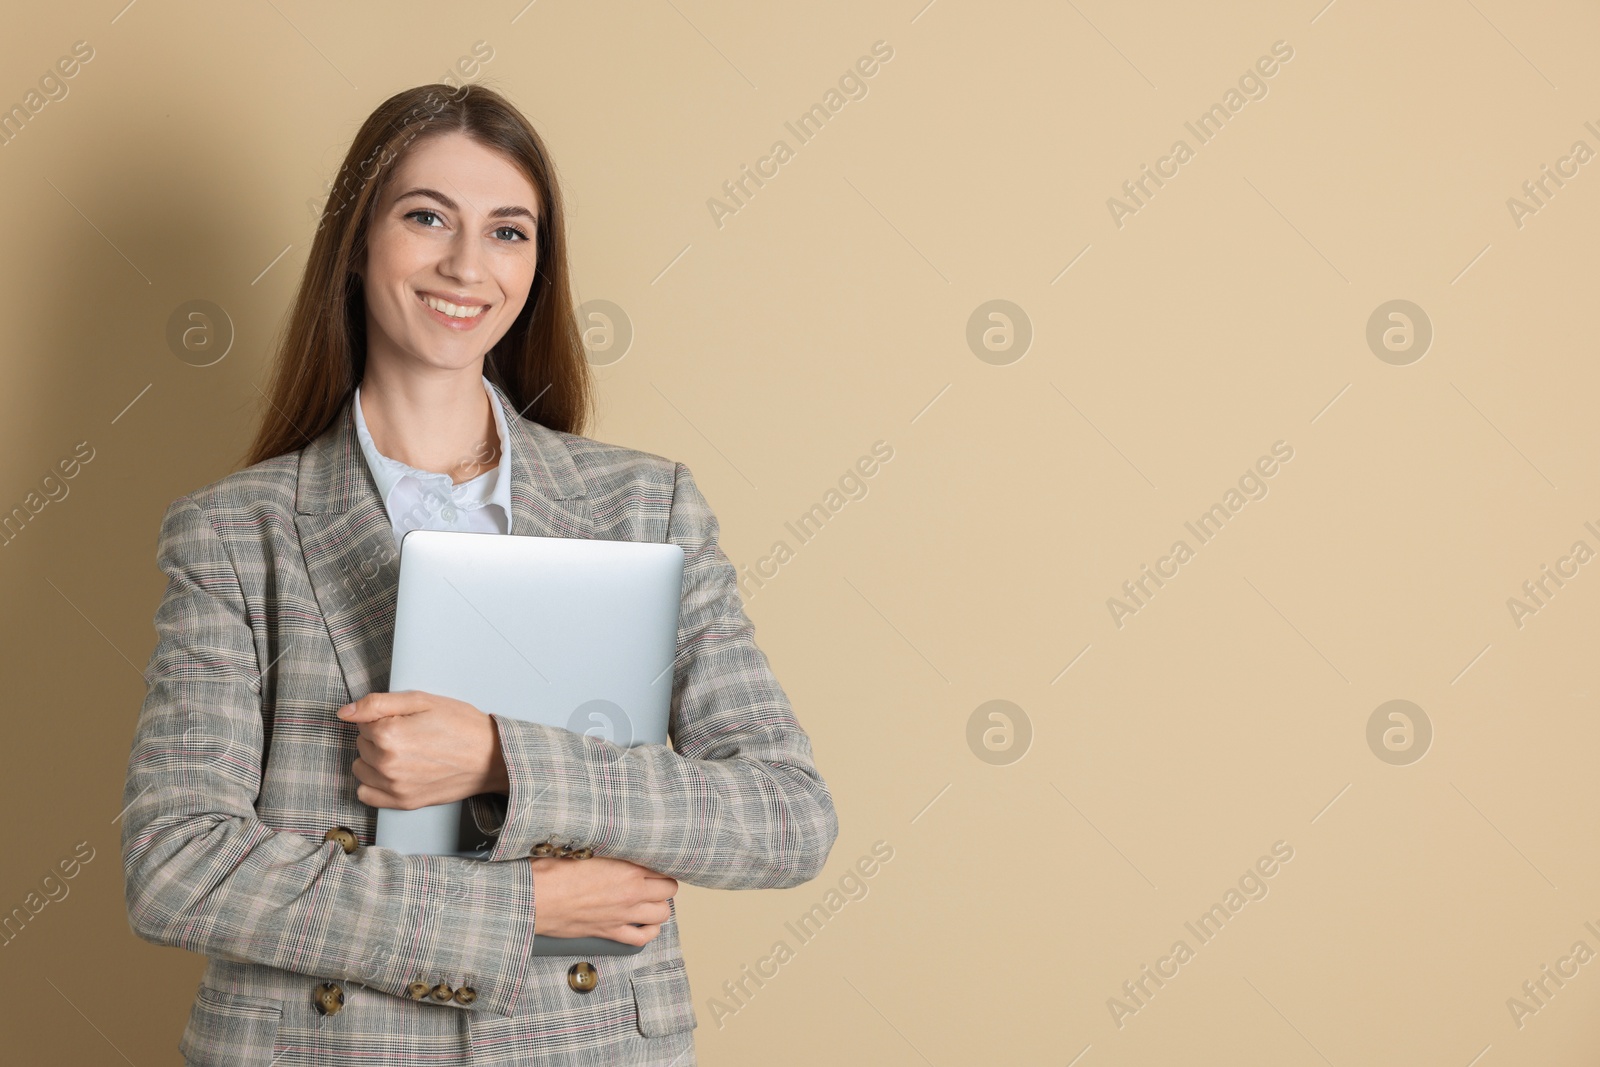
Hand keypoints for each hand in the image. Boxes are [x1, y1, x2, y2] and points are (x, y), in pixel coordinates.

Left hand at [336, 690, 507, 809]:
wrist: (491, 757)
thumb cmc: (461, 725)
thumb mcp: (422, 700)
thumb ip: (377, 703)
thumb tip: (344, 712)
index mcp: (389, 735)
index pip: (362, 722)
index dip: (383, 717)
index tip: (405, 719)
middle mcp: (387, 764)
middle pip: (362, 744)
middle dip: (378, 736)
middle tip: (410, 734)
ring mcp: (394, 786)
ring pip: (361, 768)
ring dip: (375, 759)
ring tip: (404, 753)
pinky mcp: (403, 802)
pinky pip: (366, 794)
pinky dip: (374, 783)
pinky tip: (394, 773)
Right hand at [531, 857, 676, 945]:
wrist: (534, 899)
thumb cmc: (552, 871)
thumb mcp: (582, 847)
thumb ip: (606, 846)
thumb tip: (611, 837)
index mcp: (627, 868)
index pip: (662, 865)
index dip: (659, 862)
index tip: (653, 860)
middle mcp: (630, 893)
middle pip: (668, 890)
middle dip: (664, 884)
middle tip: (653, 879)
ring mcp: (622, 915)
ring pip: (662, 914)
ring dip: (659, 906)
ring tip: (651, 899)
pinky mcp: (610, 932)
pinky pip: (642, 937)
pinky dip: (648, 931)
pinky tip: (646, 923)